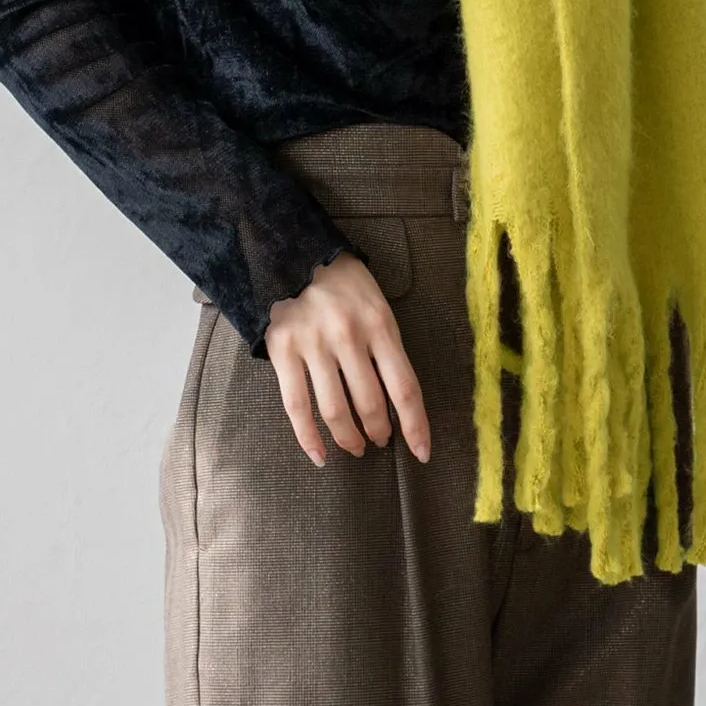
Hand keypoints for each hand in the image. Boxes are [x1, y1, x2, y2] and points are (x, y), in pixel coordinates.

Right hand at [263, 252, 431, 468]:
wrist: (293, 251)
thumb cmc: (343, 284)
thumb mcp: (376, 305)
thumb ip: (386, 347)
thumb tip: (397, 400)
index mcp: (380, 323)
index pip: (404, 387)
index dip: (416, 425)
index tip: (422, 451)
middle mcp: (348, 335)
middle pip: (370, 403)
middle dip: (379, 431)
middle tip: (380, 440)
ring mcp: (313, 344)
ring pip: (336, 410)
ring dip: (350, 438)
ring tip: (356, 446)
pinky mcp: (282, 350)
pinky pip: (297, 406)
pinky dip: (308, 438)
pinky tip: (320, 455)